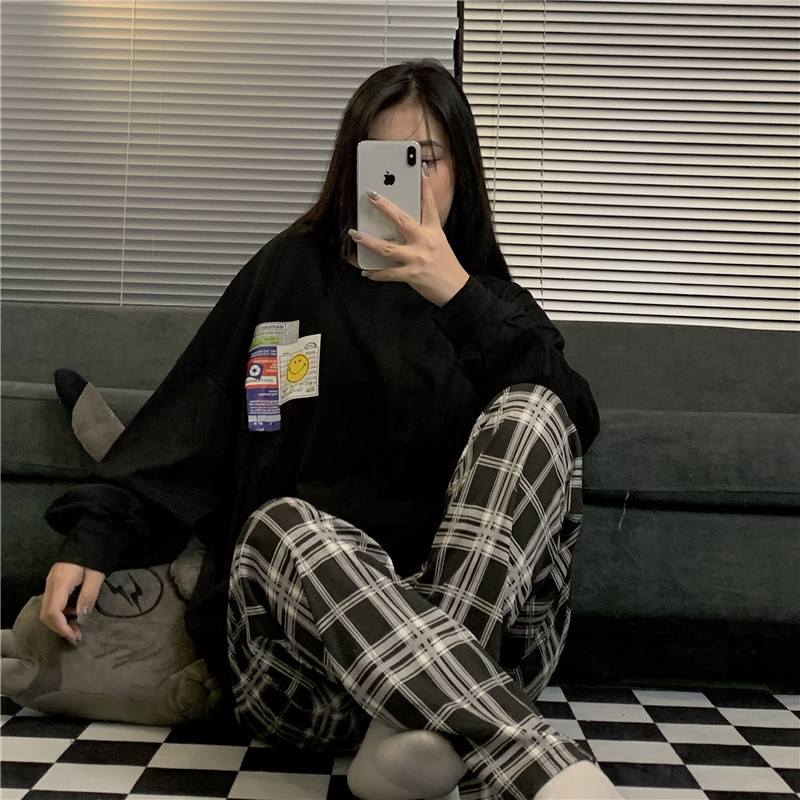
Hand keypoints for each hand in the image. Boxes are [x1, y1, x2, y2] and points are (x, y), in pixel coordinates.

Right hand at [40, 562, 105, 641]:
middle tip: (77, 635)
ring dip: (60, 621)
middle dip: (59, 627)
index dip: (61, 627)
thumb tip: (81, 619)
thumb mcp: (96, 576)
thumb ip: (88, 597)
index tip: (74, 636)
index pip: (52, 612)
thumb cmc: (95, 555)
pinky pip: (53, 602)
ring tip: (77, 626)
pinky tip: (75, 612)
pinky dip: (61, 612)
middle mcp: (51, 584)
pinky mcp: (55, 582)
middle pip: (46, 614)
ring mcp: (51, 582)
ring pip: (47, 609)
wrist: (92, 536)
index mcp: (60, 582)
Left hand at [349, 169, 468, 306]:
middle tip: (371, 194)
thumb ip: (422, 231)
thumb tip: (399, 223)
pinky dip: (376, 273)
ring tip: (354, 234)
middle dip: (384, 206)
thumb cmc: (446, 265)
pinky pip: (389, 273)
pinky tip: (366, 272)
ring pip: (388, 248)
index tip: (419, 169)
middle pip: (402, 220)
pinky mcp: (412, 275)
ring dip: (368, 241)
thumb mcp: (439, 242)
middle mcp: (425, 241)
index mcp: (434, 231)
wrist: (455, 289)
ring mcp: (418, 258)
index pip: (429, 204)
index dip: (424, 186)